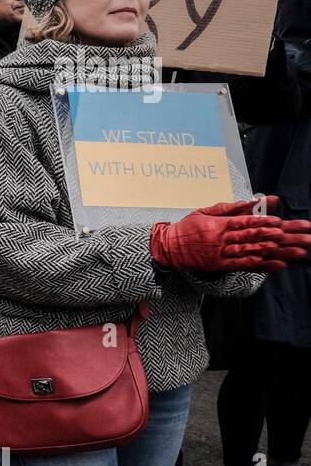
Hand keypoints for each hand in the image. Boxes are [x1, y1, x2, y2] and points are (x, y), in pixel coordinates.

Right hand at [150, 206, 305, 272]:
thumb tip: (260, 199)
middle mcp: (224, 239)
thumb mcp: (208, 210)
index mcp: (221, 224)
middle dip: (285, 236)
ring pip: (256, 252)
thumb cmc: (188, 227)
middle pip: (259, 237)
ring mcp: (223, 253)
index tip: (287, 224)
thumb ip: (236, 206)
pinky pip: (245, 266)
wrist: (168, 248)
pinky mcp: (221, 265)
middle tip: (304, 235)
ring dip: (280, 252)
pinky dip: (263, 265)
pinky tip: (280, 264)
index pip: (249, 222)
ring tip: (300, 250)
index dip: (268, 223)